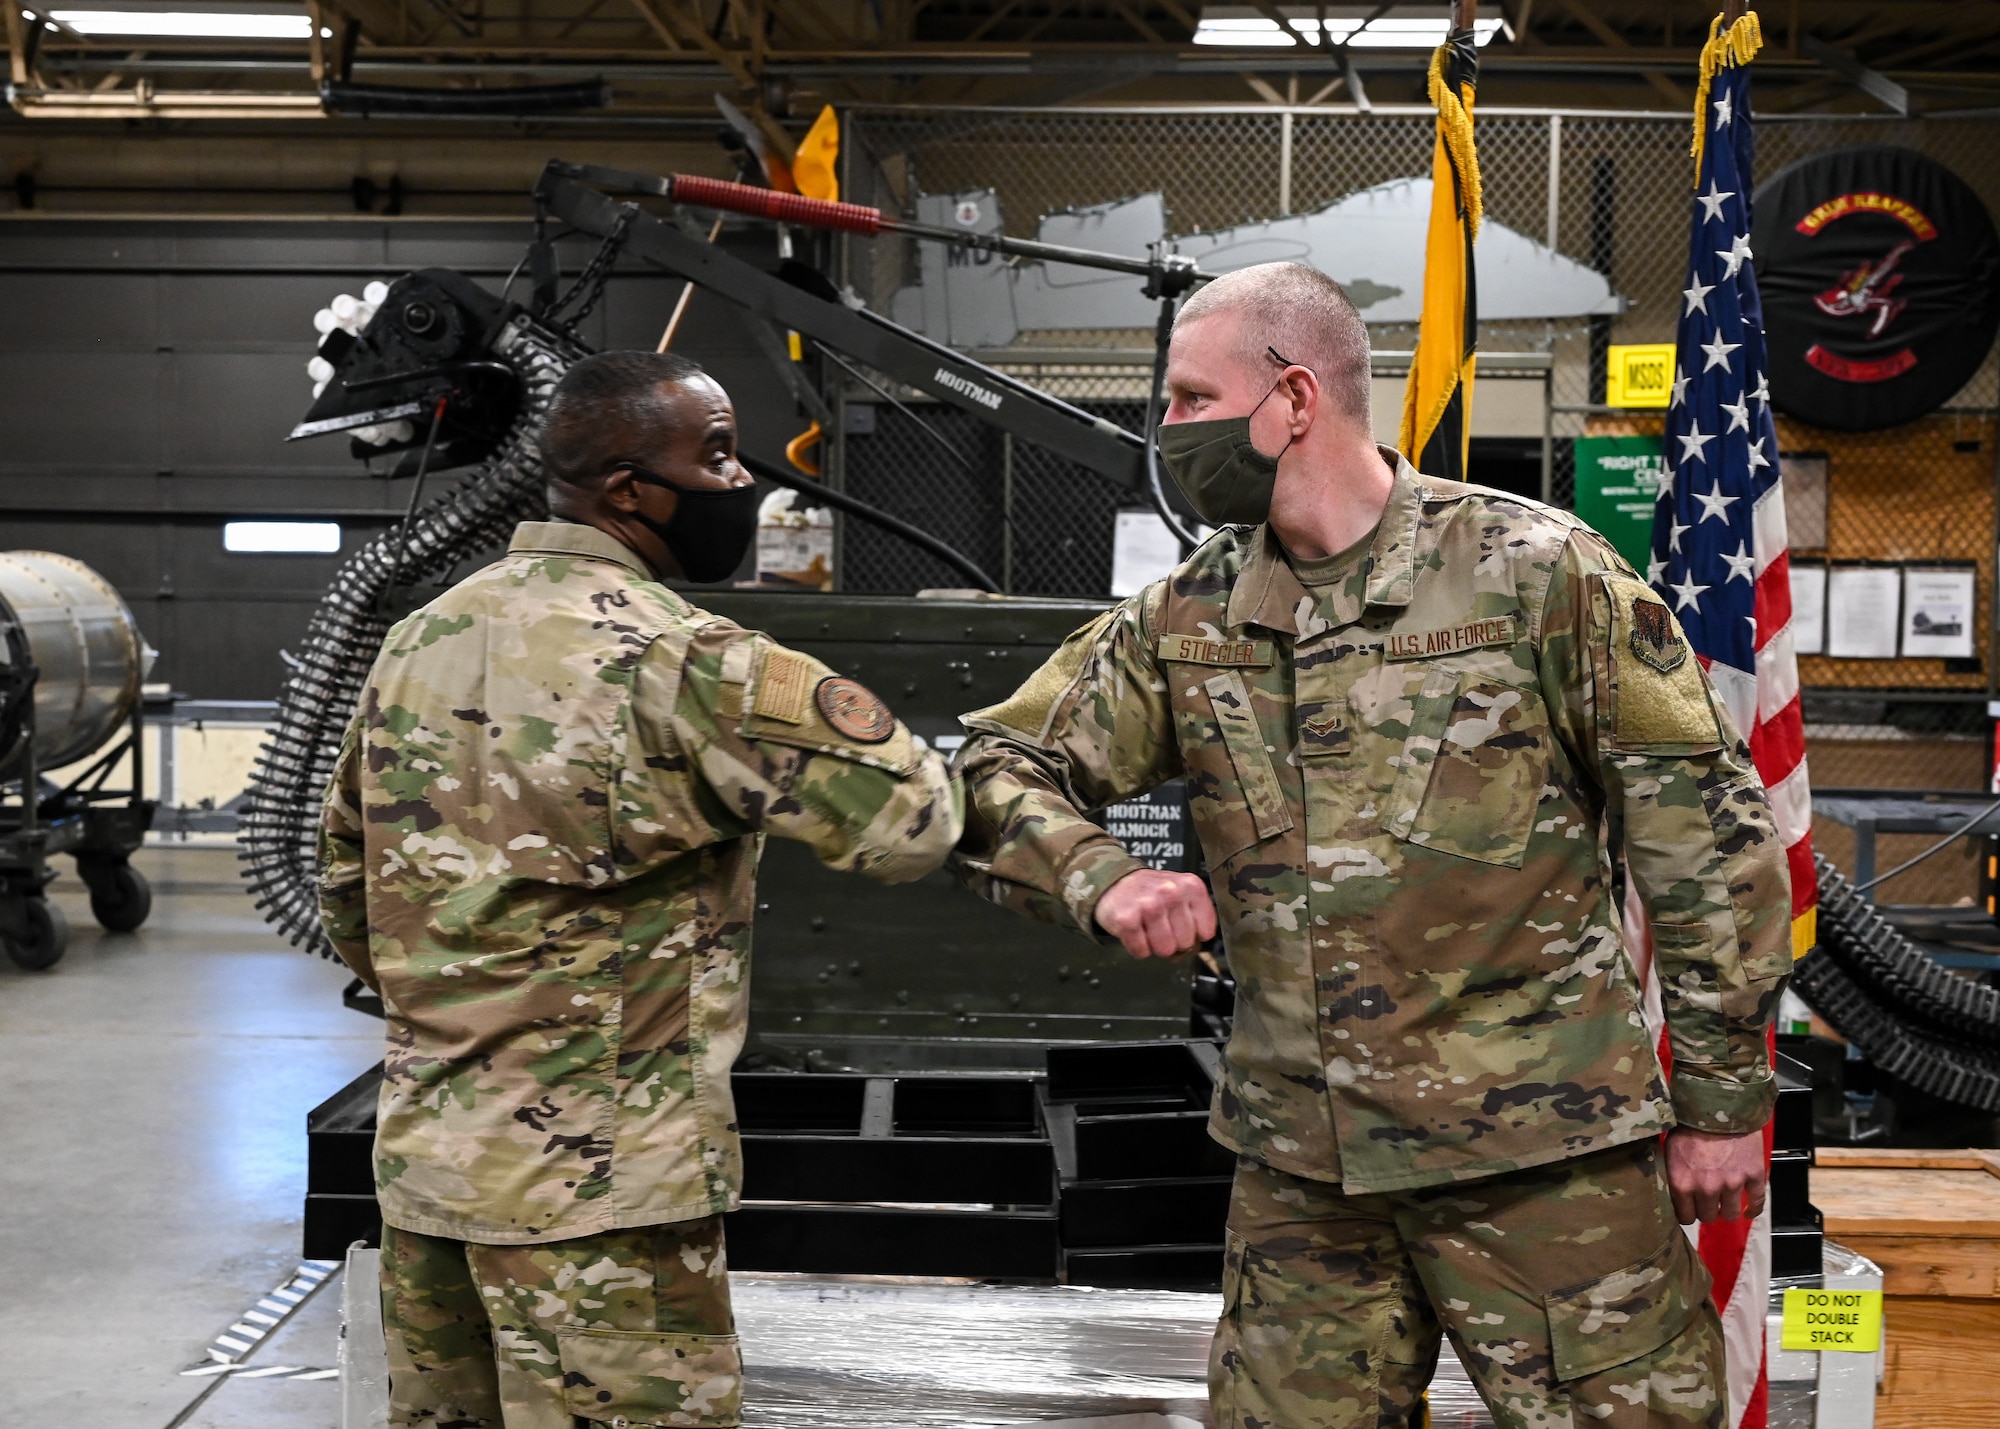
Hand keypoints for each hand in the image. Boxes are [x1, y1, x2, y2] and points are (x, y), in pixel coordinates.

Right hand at [1093, 868, 1216, 958]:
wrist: (1115, 881)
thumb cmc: (1152, 893)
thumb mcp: (1182, 893)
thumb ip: (1197, 918)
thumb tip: (1194, 948)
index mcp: (1191, 886)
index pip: (1206, 931)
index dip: (1193, 934)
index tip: (1182, 926)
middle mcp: (1171, 892)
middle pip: (1185, 943)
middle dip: (1174, 941)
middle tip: (1162, 926)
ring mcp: (1148, 905)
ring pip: (1165, 950)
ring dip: (1155, 945)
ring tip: (1148, 927)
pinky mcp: (1127, 919)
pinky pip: (1142, 951)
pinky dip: (1138, 947)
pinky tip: (1135, 931)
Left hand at [1665, 1126, 1767, 1223]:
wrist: (1719, 1104)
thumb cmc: (1690, 1124)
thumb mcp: (1671, 1150)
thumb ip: (1674, 1174)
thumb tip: (1674, 1193)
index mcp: (1682, 1183)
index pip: (1685, 1217)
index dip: (1688, 1214)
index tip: (1690, 1209)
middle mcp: (1707, 1188)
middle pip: (1708, 1217)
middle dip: (1707, 1211)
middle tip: (1708, 1202)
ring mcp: (1732, 1183)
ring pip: (1730, 1214)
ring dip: (1727, 1210)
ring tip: (1725, 1203)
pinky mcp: (1753, 1176)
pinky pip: (1756, 1203)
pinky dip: (1753, 1210)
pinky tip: (1747, 1211)